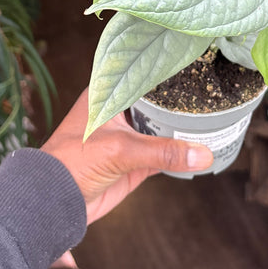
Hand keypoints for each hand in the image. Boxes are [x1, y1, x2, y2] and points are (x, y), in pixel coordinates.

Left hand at [41, 88, 213, 222]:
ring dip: (181, 129)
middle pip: (156, 102)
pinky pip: (162, 155)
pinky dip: (179, 154)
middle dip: (180, 102)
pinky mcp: (133, 162)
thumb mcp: (121, 150)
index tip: (195, 65)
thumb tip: (200, 153)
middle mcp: (118, 112)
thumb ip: (162, 152)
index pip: (142, 75)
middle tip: (212, 93)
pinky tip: (199, 149)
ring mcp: (127, 137)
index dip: (166, 71)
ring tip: (214, 118)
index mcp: (107, 94)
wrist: (53, 203)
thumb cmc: (71, 163)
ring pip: (161, 128)